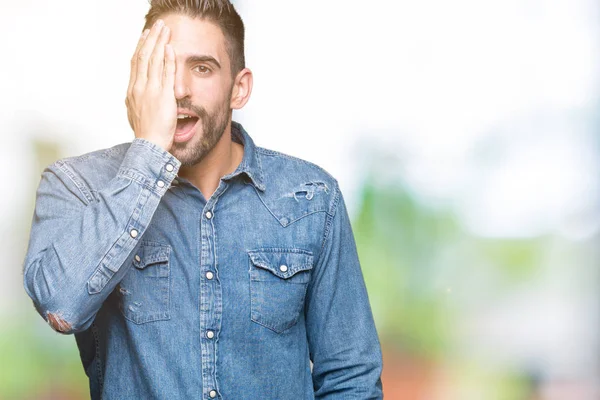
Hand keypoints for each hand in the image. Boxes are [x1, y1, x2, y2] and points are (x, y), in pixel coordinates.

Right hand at [125, 20, 175, 150]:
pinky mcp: (163, 95)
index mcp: (133, 91)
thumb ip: (137, 102)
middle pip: (144, 56)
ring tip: (164, 29)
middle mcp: (139, 87)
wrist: (149, 145)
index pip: (136, 63)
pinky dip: (168, 59)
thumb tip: (134, 99)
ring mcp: (151, 90)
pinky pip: (166, 73)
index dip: (141, 47)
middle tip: (156, 25)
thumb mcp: (136, 113)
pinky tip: (170, 48)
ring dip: (160, 42)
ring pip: (154, 60)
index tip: (145, 36)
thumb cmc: (146, 134)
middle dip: (150, 39)